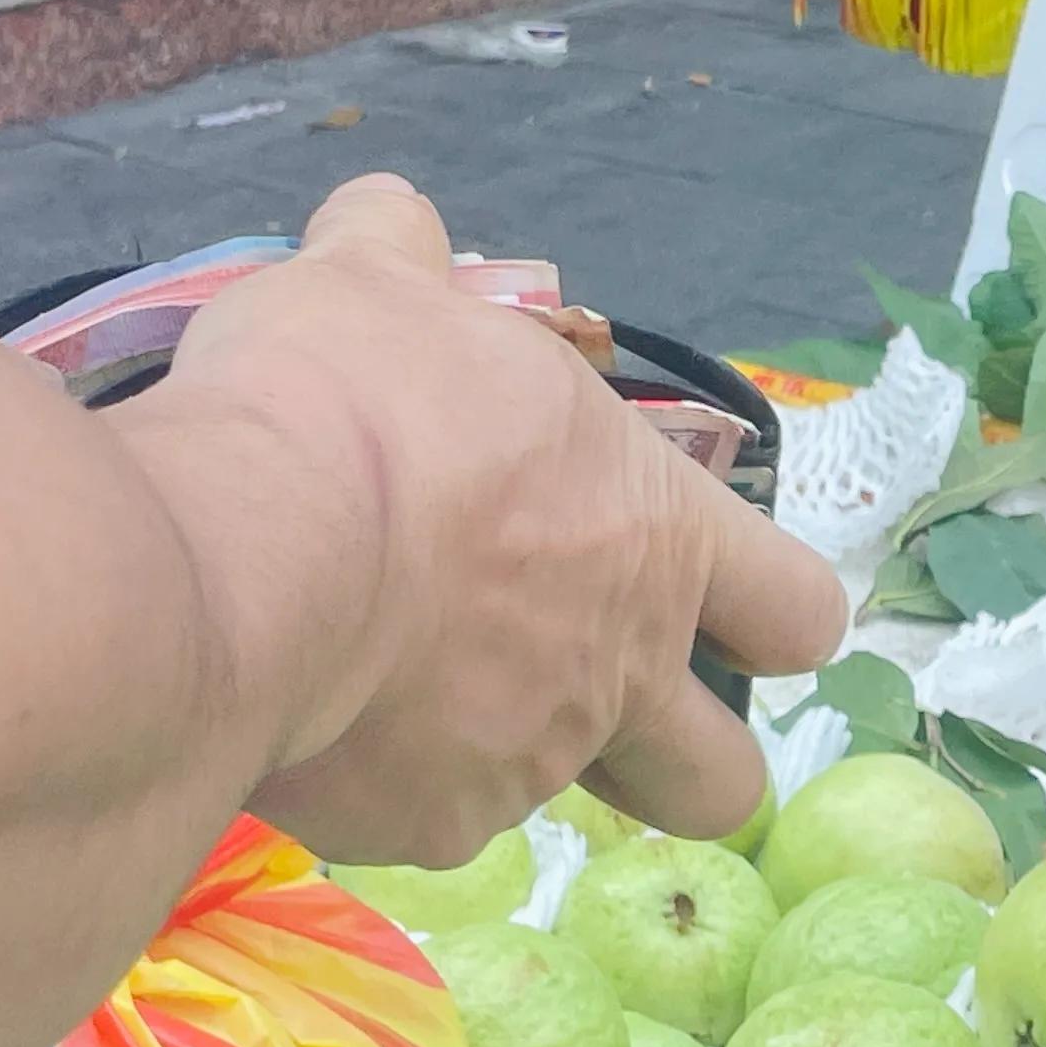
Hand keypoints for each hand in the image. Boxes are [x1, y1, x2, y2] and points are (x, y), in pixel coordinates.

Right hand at [148, 176, 843, 864]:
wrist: (248, 560)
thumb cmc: (348, 404)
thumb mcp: (374, 283)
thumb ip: (402, 252)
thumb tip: (389, 217)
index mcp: (655, 534)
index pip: (797, 610)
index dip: (774, 623)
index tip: (733, 622)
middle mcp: (618, 667)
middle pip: (725, 777)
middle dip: (688, 758)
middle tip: (605, 707)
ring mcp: (530, 764)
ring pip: (555, 794)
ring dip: (503, 748)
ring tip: (400, 681)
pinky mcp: (427, 830)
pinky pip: (426, 817)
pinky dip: (386, 777)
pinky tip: (316, 715)